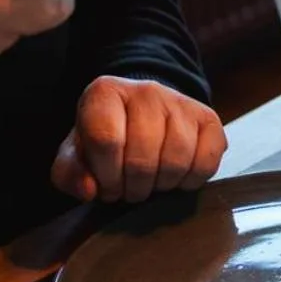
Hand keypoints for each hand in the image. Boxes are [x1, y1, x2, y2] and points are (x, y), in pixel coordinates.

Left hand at [51, 77, 226, 203]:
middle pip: (142, 155)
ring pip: (176, 161)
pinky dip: (190, 181)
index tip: (106, 186)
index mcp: (105, 92)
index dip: (106, 175)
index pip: (105, 140)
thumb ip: (70, 173)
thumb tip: (89, 190)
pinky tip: (177, 178)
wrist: (145, 114)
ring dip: (162, 185)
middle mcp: (147, 90)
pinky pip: (206, 162)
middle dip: (134, 186)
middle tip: (129, 190)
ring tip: (151, 184)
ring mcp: (182, 103)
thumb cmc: (108, 136)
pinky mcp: (210, 119)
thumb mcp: (77, 152)